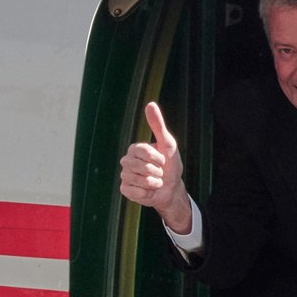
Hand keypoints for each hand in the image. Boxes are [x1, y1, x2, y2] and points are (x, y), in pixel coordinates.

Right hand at [118, 101, 191, 232]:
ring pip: (139, 180)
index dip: (157, 158)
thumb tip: (150, 104)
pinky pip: (136, 192)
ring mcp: (124, 175)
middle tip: (160, 172)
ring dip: (154, 182)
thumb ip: (158, 125)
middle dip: (157, 171)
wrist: (171, 188)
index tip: (163, 160)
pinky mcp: (125, 189)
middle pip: (141, 166)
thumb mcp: (167, 143)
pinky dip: (147, 193)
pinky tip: (149, 191)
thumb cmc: (170, 164)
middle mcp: (126, 161)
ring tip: (156, 181)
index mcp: (135, 149)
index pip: (143, 151)